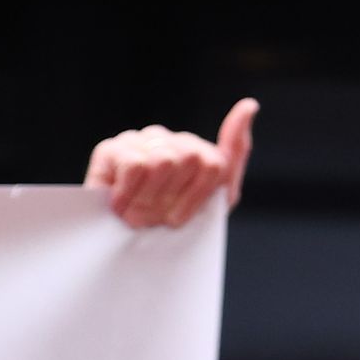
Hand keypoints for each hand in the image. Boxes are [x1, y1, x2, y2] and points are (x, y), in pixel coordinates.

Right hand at [87, 96, 254, 229]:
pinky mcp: (109, 151)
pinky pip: (134, 165)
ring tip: (137, 210)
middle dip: (173, 197)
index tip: (181, 216)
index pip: (213, 164)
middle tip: (155, 213)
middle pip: (189, 159)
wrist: (126, 255)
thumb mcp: (219, 197)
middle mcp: (164, 139)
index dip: (197, 198)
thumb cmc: (168, 224)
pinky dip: (130, 193)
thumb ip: (235, 151)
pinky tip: (121, 205)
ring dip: (150, 198)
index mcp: (191, 148)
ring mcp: (136, 141)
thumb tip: (249, 104)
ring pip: (163, 161)